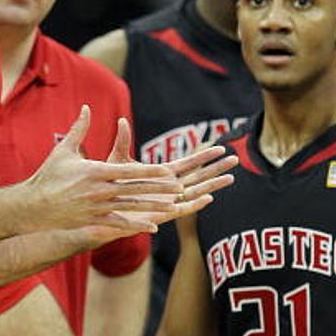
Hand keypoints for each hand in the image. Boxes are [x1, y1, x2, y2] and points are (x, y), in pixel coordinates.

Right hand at [23, 107, 180, 234]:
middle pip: (135, 189)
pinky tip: (153, 227)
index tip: (168, 170)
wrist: (32, 206)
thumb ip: (79, 129)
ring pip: (131, 207)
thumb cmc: (48, 175)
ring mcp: (97, 208)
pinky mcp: (93, 221)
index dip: (149, 171)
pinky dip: (137, 225)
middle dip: (158, 189)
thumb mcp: (63, 150)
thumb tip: (87, 107)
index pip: (128, 171)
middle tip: (179, 187)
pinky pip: (119, 224)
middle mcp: (99, 190)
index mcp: (94, 171)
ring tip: (171, 206)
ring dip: (152, 206)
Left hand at [96, 121, 237, 230]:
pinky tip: (209, 198)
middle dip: (217, 168)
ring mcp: (167, 202)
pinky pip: (182, 210)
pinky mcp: (161, 215)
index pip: (188, 163)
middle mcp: (169, 188)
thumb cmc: (107, 187)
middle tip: (236, 159)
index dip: (205, 156)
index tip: (221, 147)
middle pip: (199, 176)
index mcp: (162, 174)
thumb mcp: (116, 161)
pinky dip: (195, 204)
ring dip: (213, 185)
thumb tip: (121, 120)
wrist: (100, 210)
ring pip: (195, 192)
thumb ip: (123, 142)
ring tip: (232, 178)